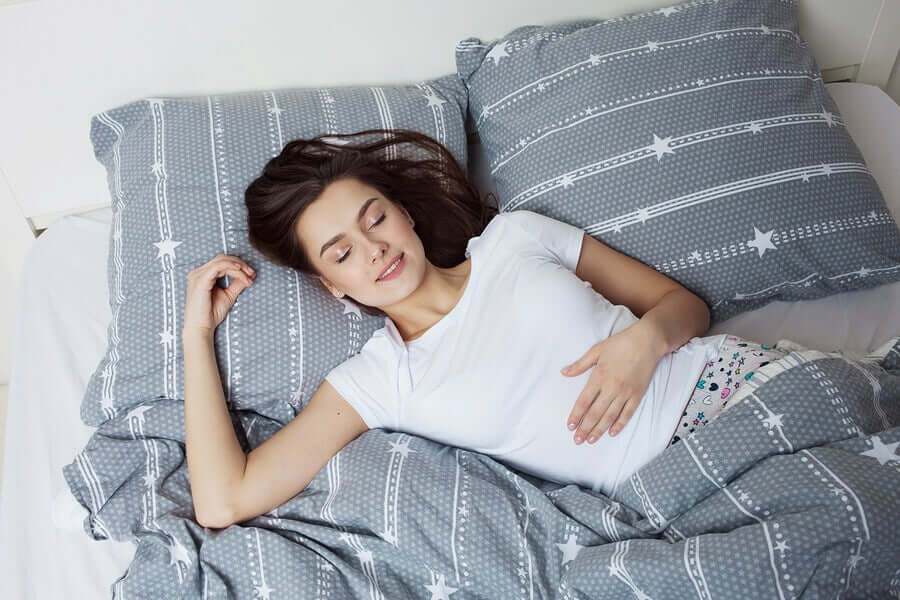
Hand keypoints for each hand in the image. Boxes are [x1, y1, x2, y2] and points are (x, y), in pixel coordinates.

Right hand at [183, 254, 255, 336]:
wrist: (201, 327)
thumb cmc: (211, 314)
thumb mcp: (229, 295)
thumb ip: (237, 283)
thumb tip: (249, 275)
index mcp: (202, 275)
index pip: (222, 262)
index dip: (238, 265)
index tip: (252, 274)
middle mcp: (198, 272)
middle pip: (222, 258)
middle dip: (240, 264)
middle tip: (252, 273)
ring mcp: (198, 275)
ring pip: (222, 261)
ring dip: (238, 267)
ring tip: (249, 276)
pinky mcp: (200, 280)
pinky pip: (218, 267)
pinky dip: (232, 268)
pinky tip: (241, 273)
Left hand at [560, 326, 662, 443]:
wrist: (647, 341)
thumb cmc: (620, 343)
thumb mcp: (596, 350)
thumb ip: (580, 365)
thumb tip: (564, 372)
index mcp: (599, 377)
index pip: (584, 401)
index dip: (576, 415)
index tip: (569, 426)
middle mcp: (611, 387)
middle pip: (595, 413)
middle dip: (585, 428)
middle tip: (577, 440)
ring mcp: (625, 392)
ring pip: (610, 416)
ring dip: (599, 430)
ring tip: (591, 440)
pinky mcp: (637, 394)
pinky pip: (627, 413)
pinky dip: (619, 424)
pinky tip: (612, 433)